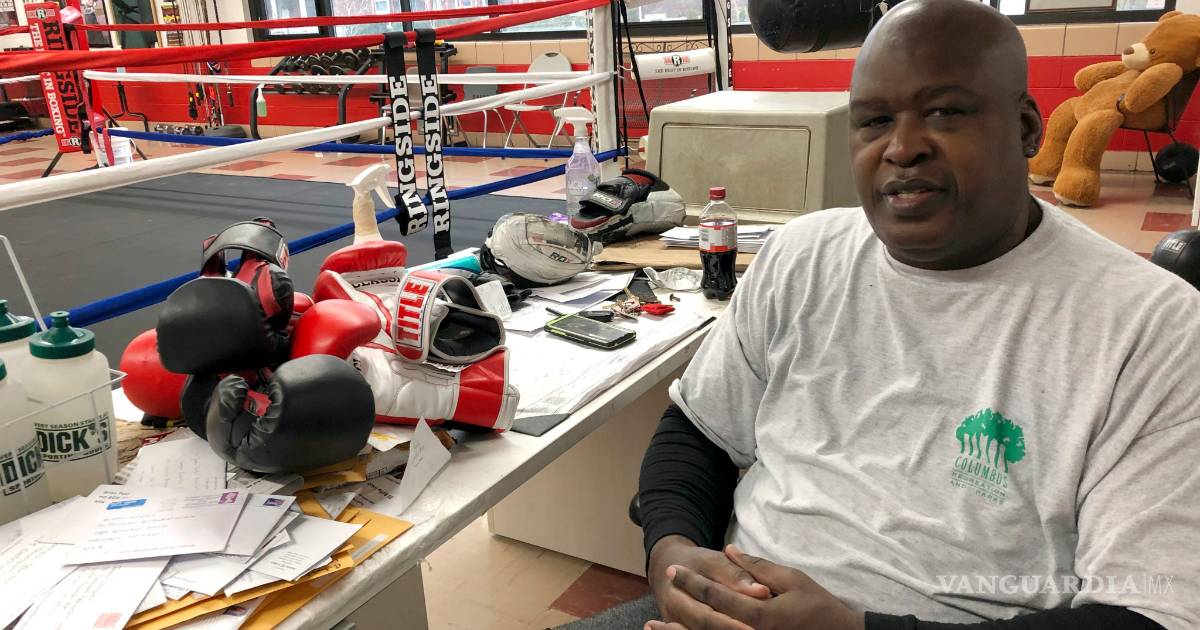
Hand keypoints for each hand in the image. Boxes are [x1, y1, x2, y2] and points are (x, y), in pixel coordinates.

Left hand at [646, 544, 864, 629]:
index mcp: (761, 616)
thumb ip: (758, 567)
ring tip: (655, 627)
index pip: (717, 597)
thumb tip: (729, 549)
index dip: (692, 582)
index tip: (673, 570)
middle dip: (679, 608)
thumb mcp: (793, 579)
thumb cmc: (820, 607)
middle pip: (705, 625)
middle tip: (657, 600)